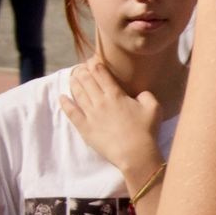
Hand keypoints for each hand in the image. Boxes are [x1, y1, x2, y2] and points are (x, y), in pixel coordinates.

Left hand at [58, 61, 164, 188]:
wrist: (135, 154)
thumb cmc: (146, 131)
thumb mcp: (154, 108)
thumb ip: (146, 95)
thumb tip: (140, 93)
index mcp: (115, 94)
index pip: (101, 73)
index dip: (94, 64)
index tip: (92, 61)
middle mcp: (100, 101)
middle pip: (87, 80)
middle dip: (82, 71)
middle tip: (81, 68)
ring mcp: (91, 115)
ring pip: (78, 93)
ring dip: (74, 83)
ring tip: (72, 77)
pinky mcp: (85, 128)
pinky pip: (71, 113)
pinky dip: (65, 104)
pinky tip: (61, 97)